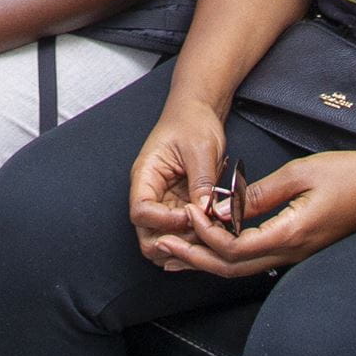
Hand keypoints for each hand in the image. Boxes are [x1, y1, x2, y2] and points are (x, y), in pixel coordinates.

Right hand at [127, 96, 228, 257]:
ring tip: (212, 232)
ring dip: (186, 244)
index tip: (190, 215)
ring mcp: (165, 203)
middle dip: (174, 241)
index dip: (164, 221)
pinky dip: (197, 238)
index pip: (141, 212)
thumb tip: (206, 211)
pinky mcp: (180, 208)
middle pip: (148, 235)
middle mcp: (151, 194)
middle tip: (202, 231)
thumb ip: (202, 182)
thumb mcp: (200, 149)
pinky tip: (215, 231)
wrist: (198, 111)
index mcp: (146, 175)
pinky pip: (183, 233)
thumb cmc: (193, 122)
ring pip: (165, 240)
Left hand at [144, 150, 355, 278]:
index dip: (207, 235)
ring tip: (175, 255)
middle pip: (232, 268)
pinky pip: (257, 259)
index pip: (235, 247)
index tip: (189, 214)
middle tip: (161, 249)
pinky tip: (213, 246)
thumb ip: (261, 192)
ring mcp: (296, 255)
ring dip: (206, 261)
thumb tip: (225, 207)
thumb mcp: (301, 173)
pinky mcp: (299, 249)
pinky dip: (228, 255)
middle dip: (194, 259)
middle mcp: (291, 253)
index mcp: (290, 234)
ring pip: (242, 268)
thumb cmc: (350, 176)